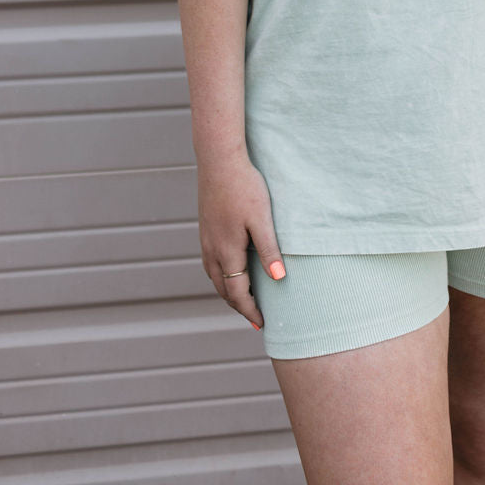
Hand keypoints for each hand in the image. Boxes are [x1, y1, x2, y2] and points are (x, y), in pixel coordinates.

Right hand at [196, 150, 285, 331]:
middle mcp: (212, 250)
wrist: (219, 161)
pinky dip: (221, 276)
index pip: (238, 293)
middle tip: (254, 318)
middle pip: (224, 289)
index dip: (250, 311)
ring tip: (244, 299)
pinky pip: (211, 263)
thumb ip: (269, 250)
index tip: (261, 324)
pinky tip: (230, 270)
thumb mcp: (262, 219)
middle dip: (239, 306)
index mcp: (228, 252)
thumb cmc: (244, 188)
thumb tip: (278, 279)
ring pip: (215, 277)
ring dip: (228, 292)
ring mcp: (206, 240)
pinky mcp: (205, 229)